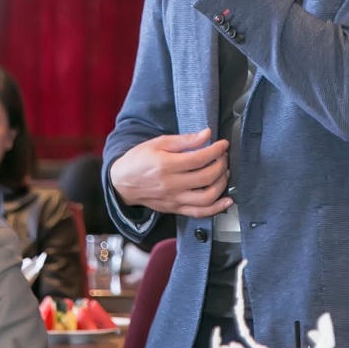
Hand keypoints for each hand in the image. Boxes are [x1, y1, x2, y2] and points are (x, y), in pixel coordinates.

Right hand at [109, 127, 231, 217]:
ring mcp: (174, 199)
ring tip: (224, 173)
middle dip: (221, 164)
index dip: (217, 150)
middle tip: (223, 156)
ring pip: (207, 197)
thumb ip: (184, 140)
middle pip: (207, 177)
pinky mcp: (175, 209)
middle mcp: (172, 184)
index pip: (200, 158)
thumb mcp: (157, 143)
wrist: (122, 183)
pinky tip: (226, 200)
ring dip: (222, 184)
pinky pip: (200, 213)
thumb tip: (206, 134)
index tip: (223, 144)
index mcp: (166, 165)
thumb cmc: (138, 160)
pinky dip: (216, 208)